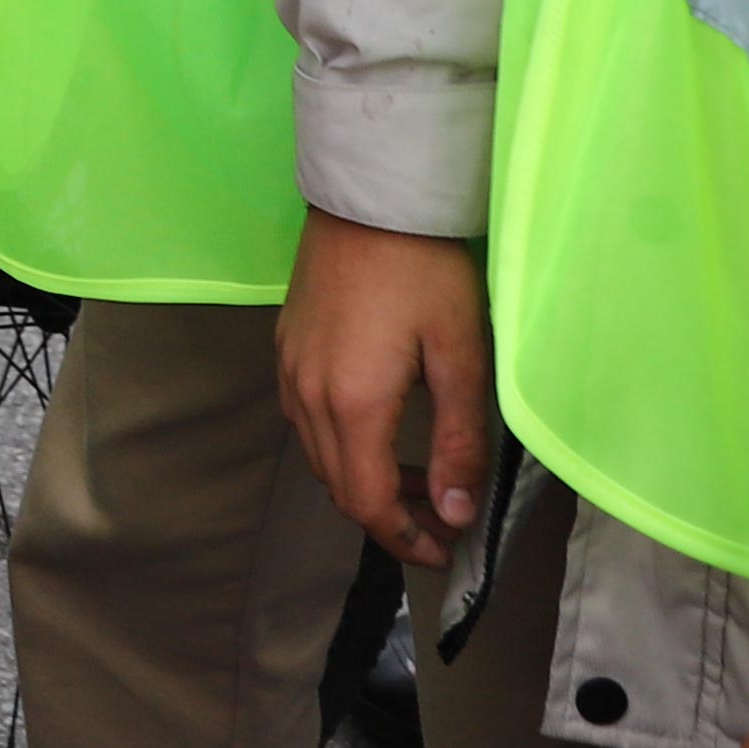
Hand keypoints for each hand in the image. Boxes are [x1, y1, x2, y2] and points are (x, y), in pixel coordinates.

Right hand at [276, 212, 494, 571]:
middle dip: (389, 517)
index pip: (367, 503)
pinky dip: (342, 447)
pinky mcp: (287, 347)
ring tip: (415, 483)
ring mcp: (290, 370)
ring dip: (364, 482)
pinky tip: (377, 433)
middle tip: (441, 521)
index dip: (403, 538)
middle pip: (339, 487)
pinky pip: (307, 421)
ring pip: (320, 456)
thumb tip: (457, 512)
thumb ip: (458, 440)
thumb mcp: (461, 353)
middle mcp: (309, 395)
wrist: (369, 196)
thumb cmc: (424, 269)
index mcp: (353, 404)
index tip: (444, 551)